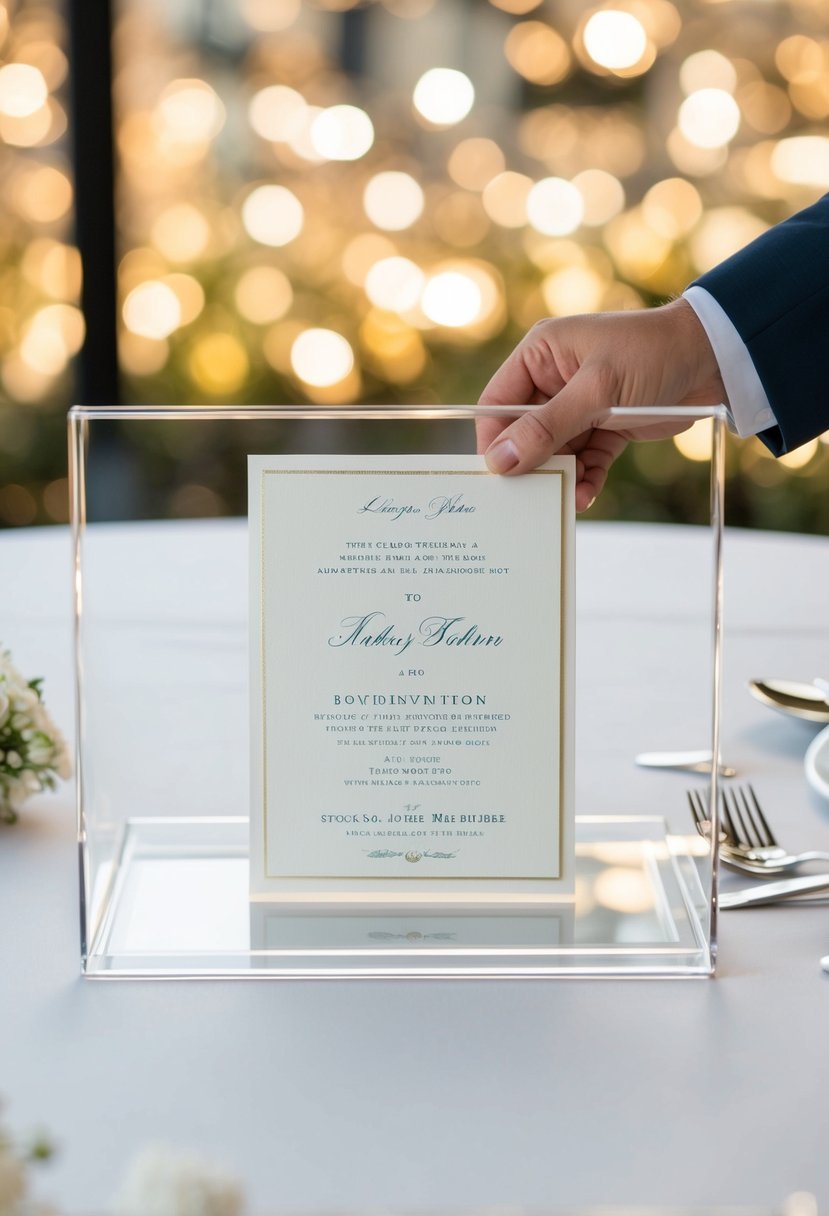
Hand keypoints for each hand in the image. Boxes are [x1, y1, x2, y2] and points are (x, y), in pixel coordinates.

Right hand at [477, 299, 726, 510]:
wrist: (715, 358)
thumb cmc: (651, 355)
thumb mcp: (595, 391)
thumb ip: (546, 427)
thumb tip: (501, 460)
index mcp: (541, 354)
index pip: (498, 403)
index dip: (493, 439)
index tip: (496, 474)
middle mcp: (554, 378)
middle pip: (524, 432)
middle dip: (529, 463)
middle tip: (529, 496)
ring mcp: (580, 404)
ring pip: (555, 451)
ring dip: (561, 476)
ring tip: (567, 499)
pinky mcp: (606, 425)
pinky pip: (584, 458)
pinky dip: (585, 477)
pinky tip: (587, 494)